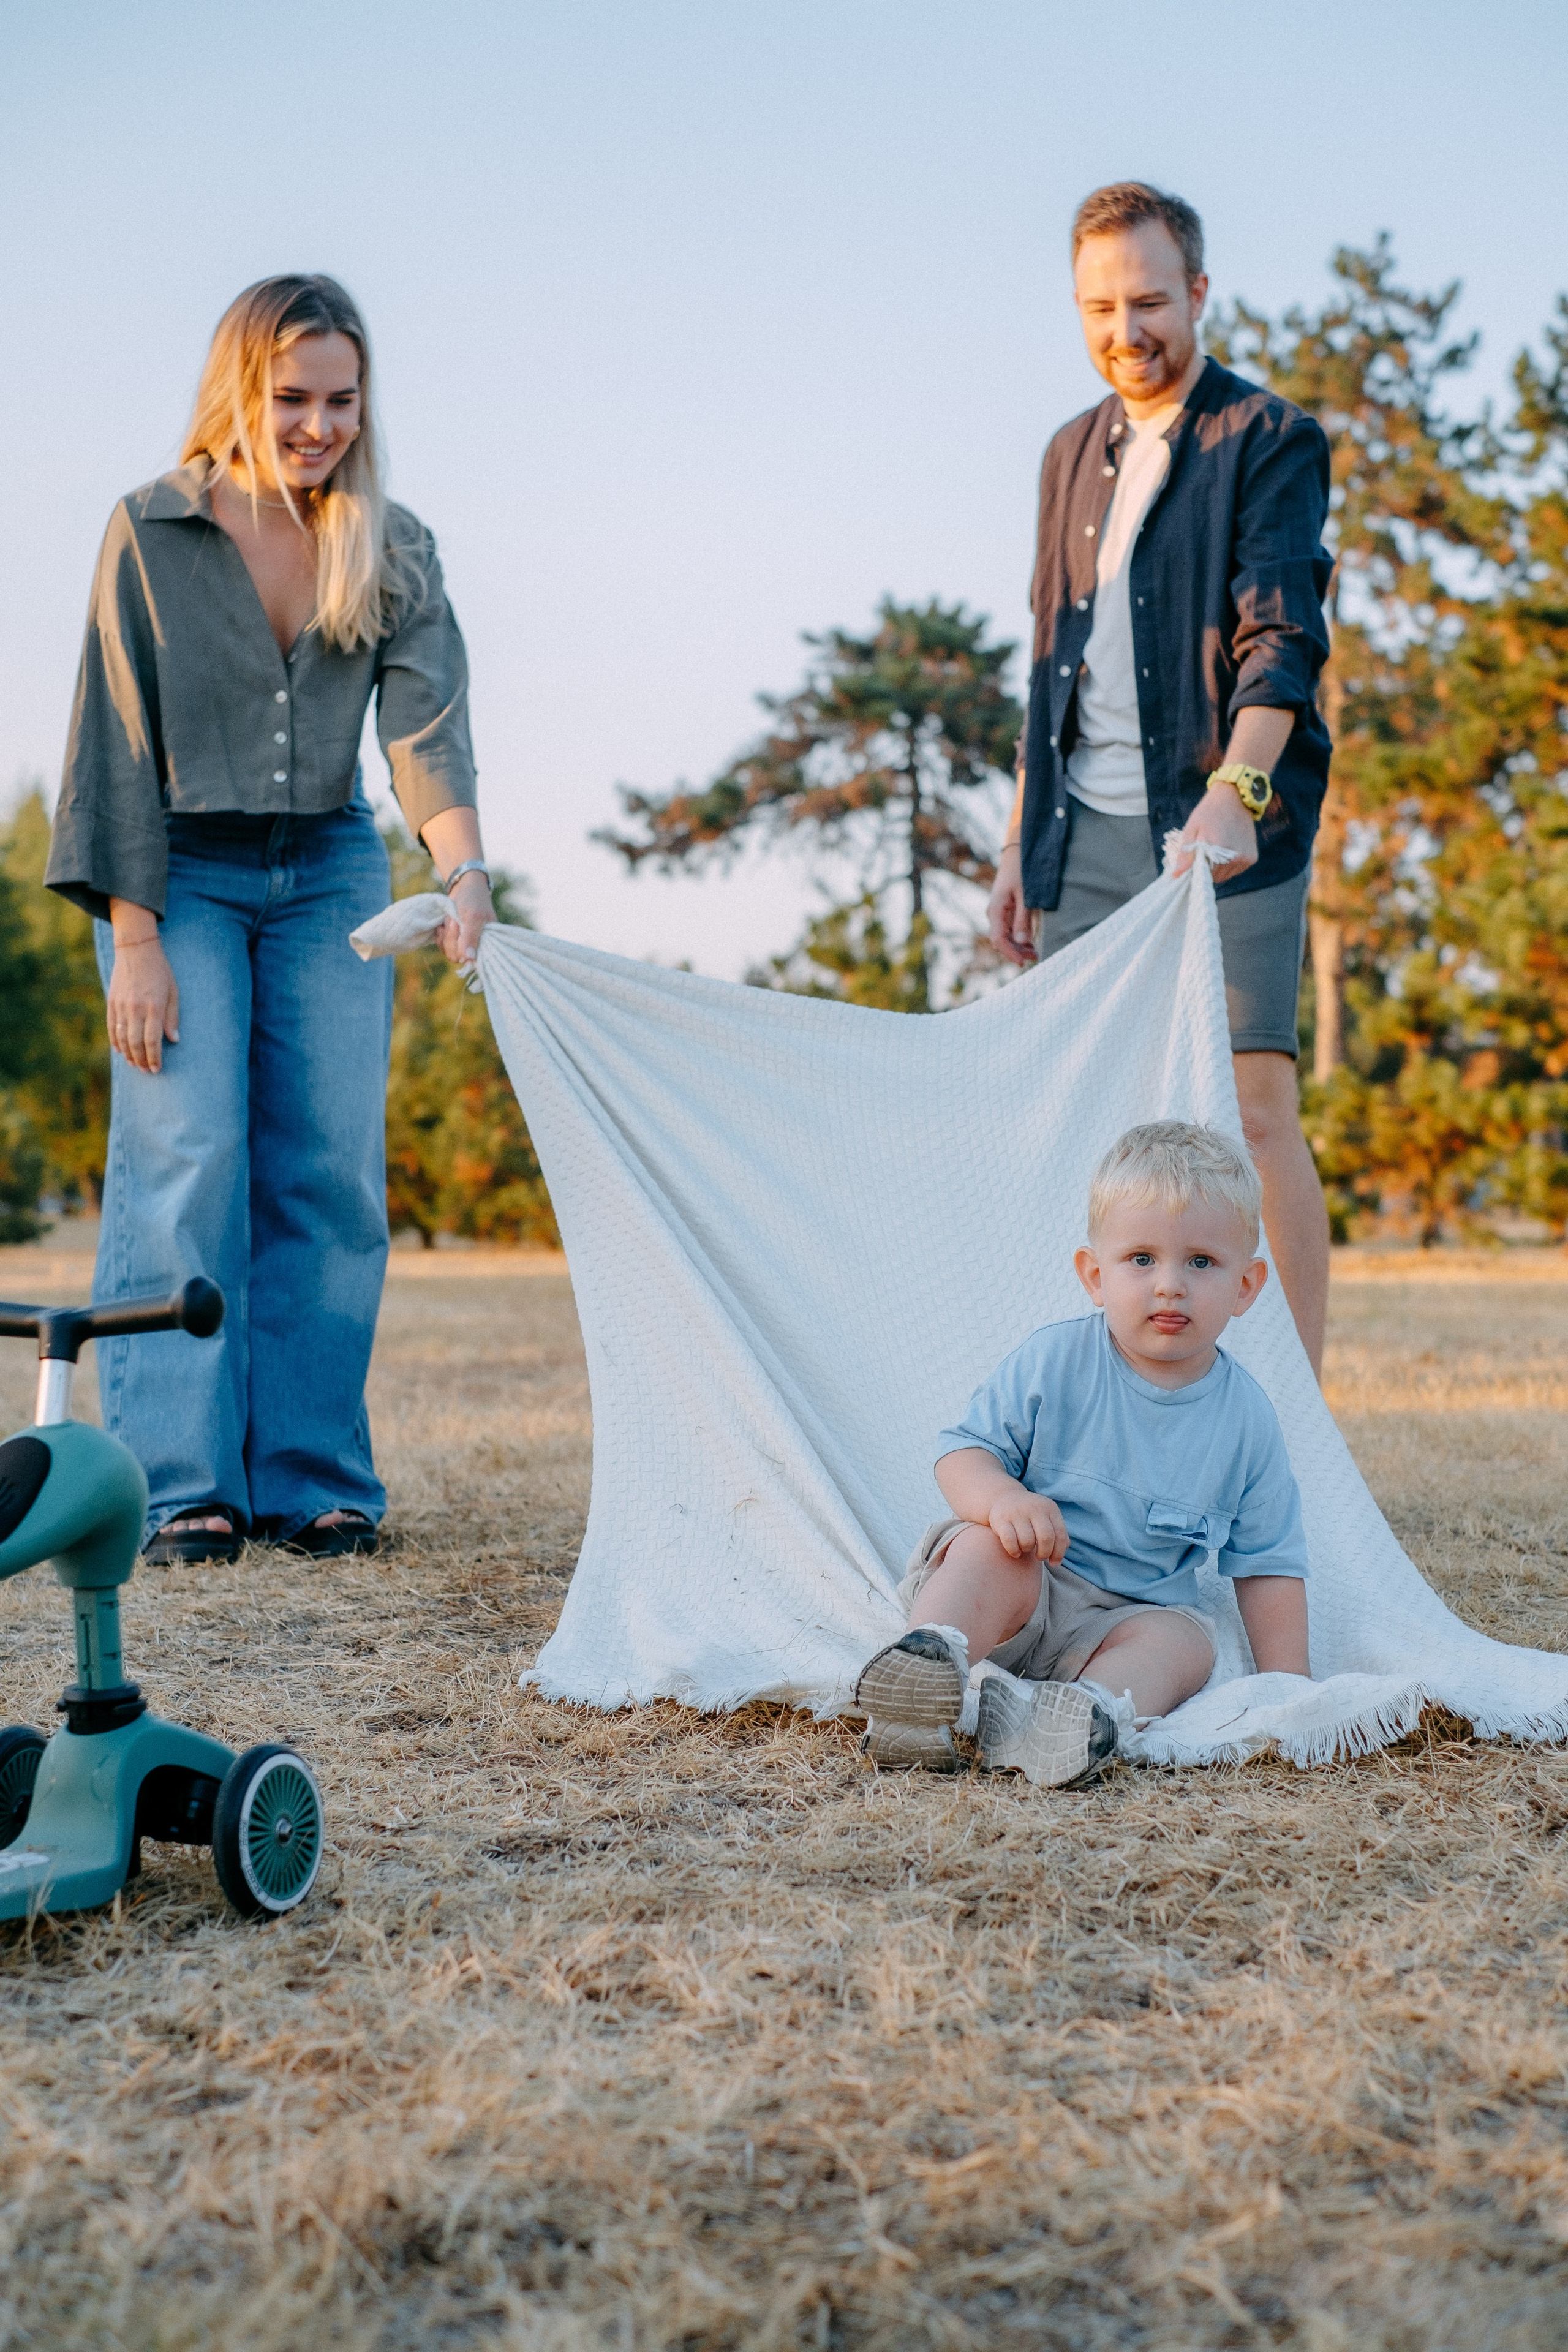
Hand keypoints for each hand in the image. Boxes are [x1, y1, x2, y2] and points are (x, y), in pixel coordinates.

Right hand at [106, 936, 179, 1072]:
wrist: (136, 950)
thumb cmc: (160, 971)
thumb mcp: (173, 992)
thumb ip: (172, 1017)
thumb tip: (174, 1040)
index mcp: (154, 1007)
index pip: (152, 1041)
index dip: (154, 1058)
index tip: (157, 1068)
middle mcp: (135, 1009)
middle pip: (136, 1043)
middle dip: (142, 1061)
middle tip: (147, 1071)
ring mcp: (121, 1006)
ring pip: (122, 1038)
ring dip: (128, 1055)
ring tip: (135, 1064)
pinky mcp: (111, 1003)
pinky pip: (111, 1028)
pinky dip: (115, 1042)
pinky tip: (121, 1051)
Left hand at [438, 868, 495, 969]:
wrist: (464, 888)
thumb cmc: (473, 900)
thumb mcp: (473, 917)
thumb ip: (471, 937)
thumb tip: (469, 958)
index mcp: (487, 944)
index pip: (471, 959)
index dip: (461, 947)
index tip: (459, 924)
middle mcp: (476, 948)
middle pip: (456, 957)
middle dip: (451, 937)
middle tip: (454, 920)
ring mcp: (463, 945)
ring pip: (448, 952)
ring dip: (446, 935)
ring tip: (451, 919)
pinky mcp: (453, 942)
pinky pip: (442, 947)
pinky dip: (440, 935)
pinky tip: (444, 924)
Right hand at [987, 844, 1036, 965]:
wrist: (1017, 853)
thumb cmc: (1022, 872)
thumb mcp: (1026, 895)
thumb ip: (1023, 919)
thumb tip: (1022, 942)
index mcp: (996, 910)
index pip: (999, 940)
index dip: (1010, 953)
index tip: (1022, 962)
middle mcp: (994, 913)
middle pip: (1001, 941)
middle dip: (1016, 951)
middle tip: (1035, 957)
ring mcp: (998, 912)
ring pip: (1005, 936)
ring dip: (1018, 945)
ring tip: (1034, 951)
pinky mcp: (1004, 909)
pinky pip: (1008, 928)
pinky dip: (1018, 937)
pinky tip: (1029, 940)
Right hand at [988, 1487, 1067, 1564]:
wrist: (1006, 1498)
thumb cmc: (1031, 1516)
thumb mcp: (1047, 1519)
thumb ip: (1058, 1534)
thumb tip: (1063, 1551)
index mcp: (1050, 1508)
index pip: (1060, 1535)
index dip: (1058, 1553)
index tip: (1054, 1563)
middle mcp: (1035, 1507)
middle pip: (1046, 1538)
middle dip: (1044, 1553)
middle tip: (1039, 1557)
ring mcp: (1017, 1511)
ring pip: (1027, 1541)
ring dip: (1027, 1550)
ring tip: (1025, 1548)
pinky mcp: (1000, 1518)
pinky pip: (1010, 1541)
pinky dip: (1014, 1551)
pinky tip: (1015, 1552)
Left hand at [1169, 781, 1258, 884]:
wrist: (1235, 798)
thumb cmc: (1209, 812)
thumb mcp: (1192, 829)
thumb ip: (1185, 854)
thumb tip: (1176, 875)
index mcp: (1216, 848)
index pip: (1202, 875)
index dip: (1196, 869)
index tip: (1194, 860)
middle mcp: (1233, 856)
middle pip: (1215, 877)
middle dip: (1208, 869)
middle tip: (1206, 852)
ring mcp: (1245, 858)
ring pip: (1226, 875)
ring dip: (1219, 868)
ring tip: (1217, 849)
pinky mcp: (1252, 858)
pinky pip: (1236, 870)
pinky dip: (1230, 865)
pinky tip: (1227, 849)